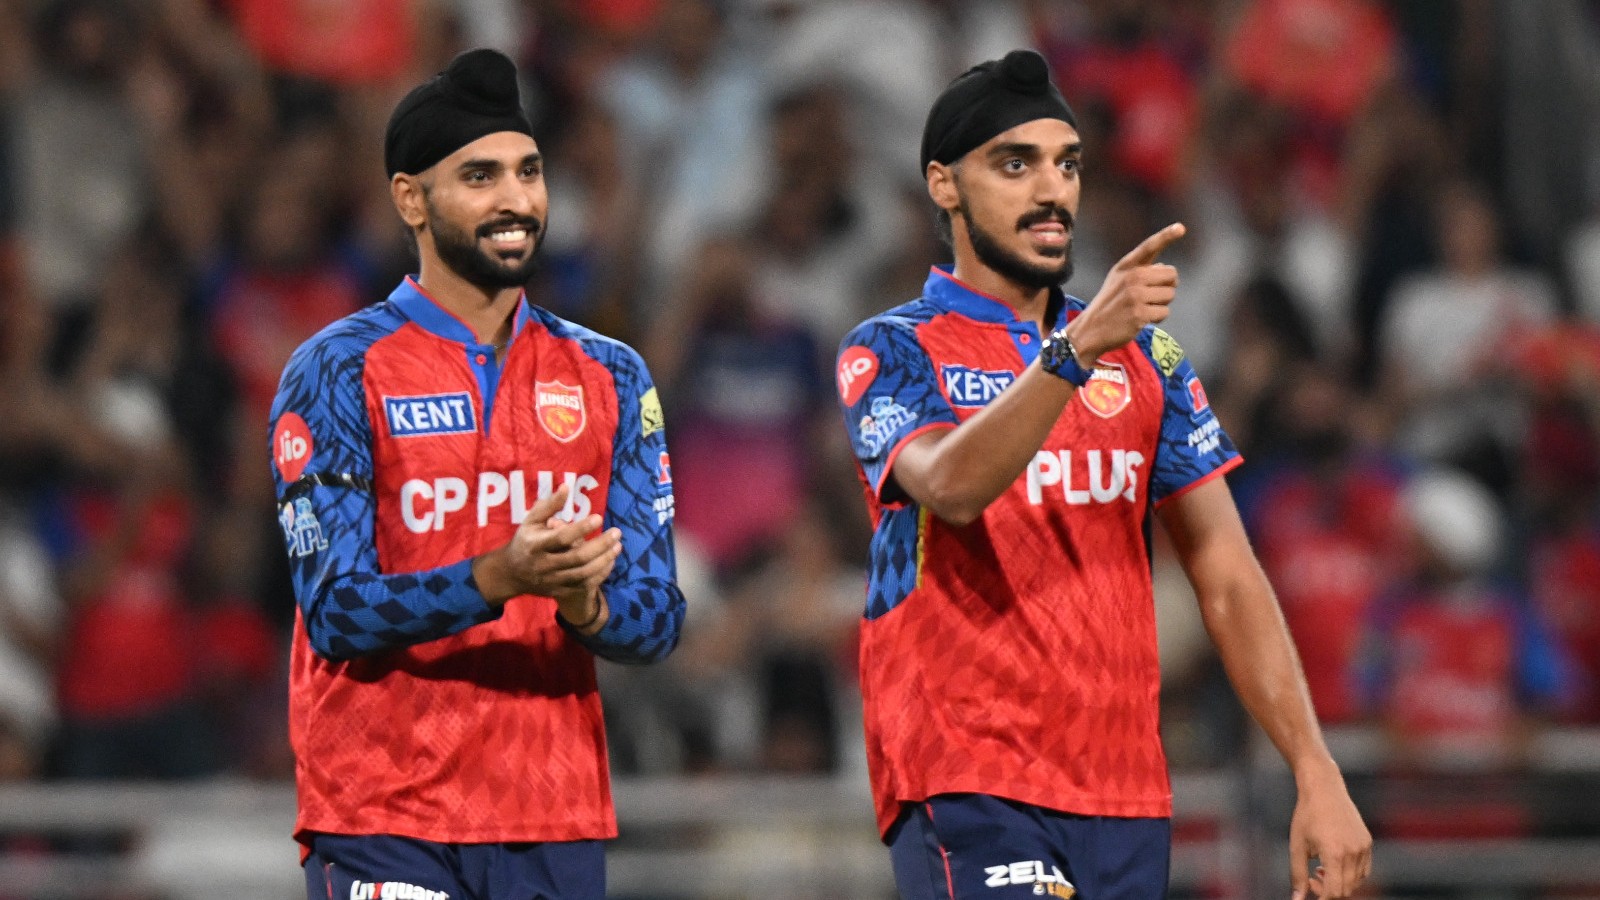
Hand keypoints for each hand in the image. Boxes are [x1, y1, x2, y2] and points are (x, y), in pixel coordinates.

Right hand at [473, 485, 622, 623]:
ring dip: (604, 560)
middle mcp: (544, 565)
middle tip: (617, 533)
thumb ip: (549, 505)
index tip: (599, 517)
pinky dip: (600, 574)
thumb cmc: (525, 541)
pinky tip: (610, 561)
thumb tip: (567, 487)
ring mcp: (552, 580)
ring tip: (618, 546)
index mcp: (536, 545)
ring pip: (583, 574)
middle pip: (577, 558)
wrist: (511, 574)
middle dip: (600, 546)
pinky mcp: (559, 591)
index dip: (581, 528)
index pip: (562, 538)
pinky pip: (584, 585)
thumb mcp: (531, 521)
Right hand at [1066, 223, 1185, 362]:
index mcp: (1126, 266)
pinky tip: (1141, 319)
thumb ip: (1142, 271)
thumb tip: (1166, 270)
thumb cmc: (1109, 304)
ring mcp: (1136, 295)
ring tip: (1142, 308)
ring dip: (1162, 304)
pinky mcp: (1140, 314)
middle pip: (1172, 275)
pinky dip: (1157, 318)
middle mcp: (1132, 277)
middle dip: (1167, 287)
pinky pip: (1165, 312)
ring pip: (1170, 295)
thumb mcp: (1118, 280)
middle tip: (1151, 296)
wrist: (1090, 329)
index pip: (1149, 247)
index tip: (1181, 228)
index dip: (1167, 236)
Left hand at [1290, 762, 1372, 898]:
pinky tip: (1334, 861)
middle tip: (1313, 876)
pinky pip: (1364, 869)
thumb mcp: (1297, 845)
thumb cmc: (1306, 815)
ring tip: (1322, 867)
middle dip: (1329, 889)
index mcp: (1334, 853)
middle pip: (1346, 889)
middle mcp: (1353, 851)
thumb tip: (1297, 899)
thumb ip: (1298, 875)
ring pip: (1356, 881)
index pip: (1335, 892)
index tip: (1310, 888)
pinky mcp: (1367, 842)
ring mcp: (1363, 847)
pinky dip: (1350, 873)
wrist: (1323, 788)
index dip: (1322, 897)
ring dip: (1340, 881)